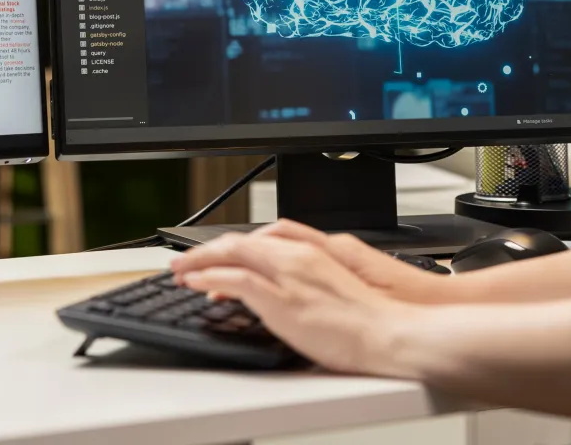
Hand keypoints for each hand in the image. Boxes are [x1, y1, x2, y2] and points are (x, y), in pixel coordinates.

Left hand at [169, 221, 414, 373]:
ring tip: (181, 271)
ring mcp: (287, 275)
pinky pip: (236, 279)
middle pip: (240, 241)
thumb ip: (307, 284)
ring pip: (232, 254)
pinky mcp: (281, 298)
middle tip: (185, 261)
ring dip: (200, 261)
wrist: (389, 332)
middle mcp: (296, 256)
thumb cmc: (369, 320)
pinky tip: (195, 283)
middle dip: (207, 250)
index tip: (215, 257)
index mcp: (312, 251)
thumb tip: (284, 297)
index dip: (232, 246)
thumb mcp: (334, 289)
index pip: (260, 238)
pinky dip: (209, 277)